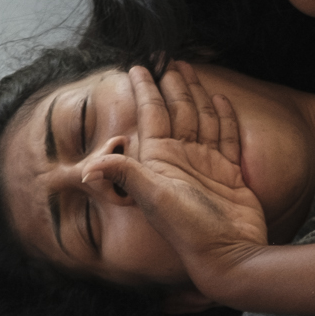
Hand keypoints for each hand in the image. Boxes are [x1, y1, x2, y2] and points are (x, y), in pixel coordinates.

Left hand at [88, 63, 272, 298]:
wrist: (228, 256)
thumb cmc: (188, 230)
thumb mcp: (154, 199)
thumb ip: (124, 176)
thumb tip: (85, 170)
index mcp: (159, 161)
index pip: (150, 116)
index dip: (144, 90)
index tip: (136, 67)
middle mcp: (181, 160)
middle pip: (176, 112)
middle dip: (172, 85)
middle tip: (169, 59)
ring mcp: (206, 165)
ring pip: (200, 119)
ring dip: (196, 94)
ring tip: (192, 70)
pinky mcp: (229, 174)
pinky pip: (226, 137)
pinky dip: (224, 118)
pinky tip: (220, 99)